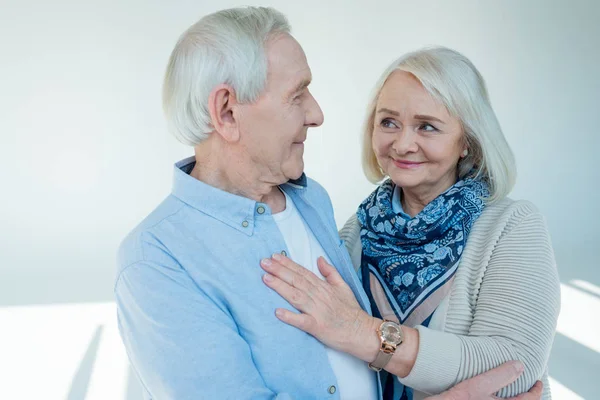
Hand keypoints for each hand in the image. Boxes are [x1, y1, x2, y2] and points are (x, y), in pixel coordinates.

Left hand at [260, 254, 375, 357]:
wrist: (361, 331)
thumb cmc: (351, 311)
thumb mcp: (343, 286)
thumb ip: (330, 272)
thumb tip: (319, 258)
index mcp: (323, 287)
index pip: (302, 272)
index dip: (287, 264)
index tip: (273, 256)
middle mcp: (318, 296)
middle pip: (296, 281)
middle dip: (279, 271)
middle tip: (263, 262)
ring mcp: (317, 311)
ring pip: (296, 296)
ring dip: (280, 287)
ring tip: (266, 278)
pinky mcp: (317, 327)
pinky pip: (302, 321)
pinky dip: (290, 317)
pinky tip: (277, 312)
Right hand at [427, 361, 542, 399]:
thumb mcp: (479, 385)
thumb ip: (500, 376)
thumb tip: (519, 365)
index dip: (536, 390)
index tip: (537, 382)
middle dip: (527, 397)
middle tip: (527, 388)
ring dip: (513, 399)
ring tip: (512, 391)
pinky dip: (501, 399)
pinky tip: (494, 395)